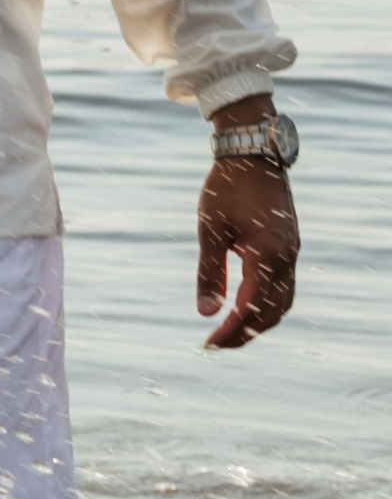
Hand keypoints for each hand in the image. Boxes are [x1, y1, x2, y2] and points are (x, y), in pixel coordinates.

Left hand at [196, 157, 298, 348]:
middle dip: (245, 333)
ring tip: (230, 331)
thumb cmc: (227, 188)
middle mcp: (286, 258)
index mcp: (267, 255)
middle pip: (272, 313)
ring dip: (259, 322)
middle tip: (216, 343)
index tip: (208, 343)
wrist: (254, 155)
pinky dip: (266, 304)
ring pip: (282, 302)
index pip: (250, 308)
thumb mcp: (210, 230)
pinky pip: (284, 287)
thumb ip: (209, 273)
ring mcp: (292, 252)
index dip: (231, 331)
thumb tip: (206, 313)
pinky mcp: (290, 246)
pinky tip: (244, 307)